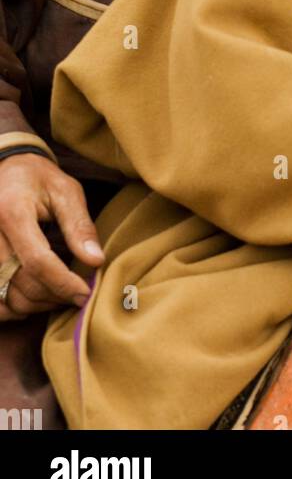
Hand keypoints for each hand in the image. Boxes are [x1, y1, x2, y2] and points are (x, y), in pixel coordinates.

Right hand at [0, 154, 103, 319]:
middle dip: (54, 295)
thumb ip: (79, 226)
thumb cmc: (39, 179)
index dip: (63, 283)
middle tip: (77, 295)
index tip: (85, 293)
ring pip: (5, 296)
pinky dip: (10, 308)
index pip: (37, 261)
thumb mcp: (66, 191)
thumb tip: (95, 261)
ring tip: (60, 296)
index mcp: (12, 212)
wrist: (7, 170)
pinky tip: (32, 300)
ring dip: (35, 305)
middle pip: (20, 282)